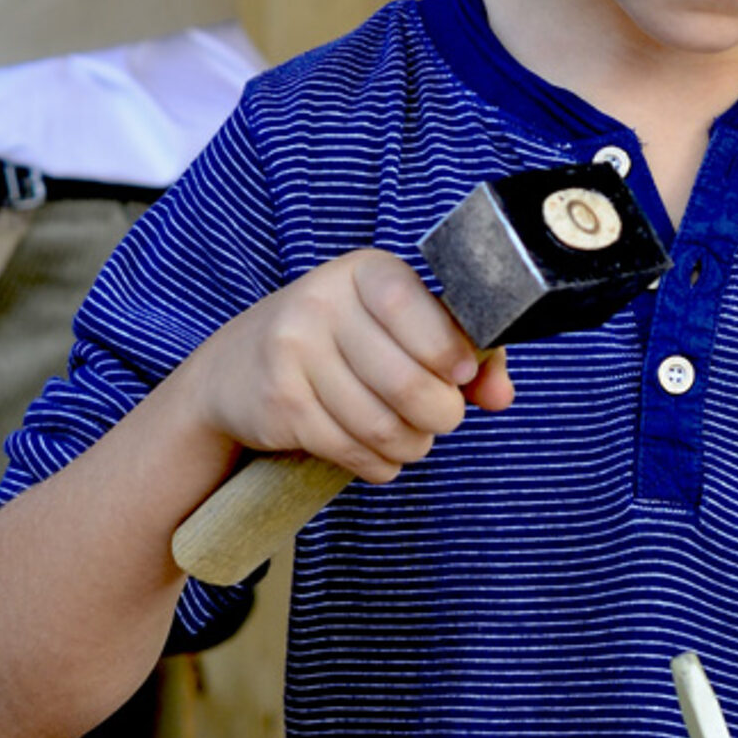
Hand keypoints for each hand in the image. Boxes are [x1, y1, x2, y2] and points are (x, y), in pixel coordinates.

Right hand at [180, 247, 512, 482]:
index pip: (417, 310)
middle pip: (409, 382)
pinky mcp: (279, 403)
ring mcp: (294, 352)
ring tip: (411, 440)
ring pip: (383, 425)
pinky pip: (352, 450)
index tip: (462, 376)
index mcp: (365, 273)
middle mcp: (323, 303)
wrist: (236, 370)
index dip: (451, 353)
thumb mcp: (399, 329)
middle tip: (440, 419)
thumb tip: (501, 395)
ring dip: (412, 446)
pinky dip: (380, 465)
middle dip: (441, 416)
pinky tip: (378, 454)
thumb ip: (462, 353)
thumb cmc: (342, 345)